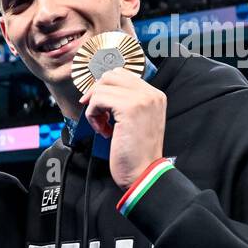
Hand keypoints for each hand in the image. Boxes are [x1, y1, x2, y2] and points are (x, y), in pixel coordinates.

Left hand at [78, 67, 166, 188]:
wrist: (143, 172)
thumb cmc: (136, 153)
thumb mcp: (136, 121)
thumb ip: (126, 103)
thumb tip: (101, 90)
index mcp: (155, 95)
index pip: (122, 75)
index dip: (104, 89)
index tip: (99, 107)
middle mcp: (151, 94)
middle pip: (111, 76)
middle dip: (97, 94)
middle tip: (97, 114)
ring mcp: (141, 99)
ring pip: (102, 87)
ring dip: (94, 108)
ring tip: (102, 126)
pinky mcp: (129, 108)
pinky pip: (97, 100)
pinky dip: (93, 116)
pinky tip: (103, 131)